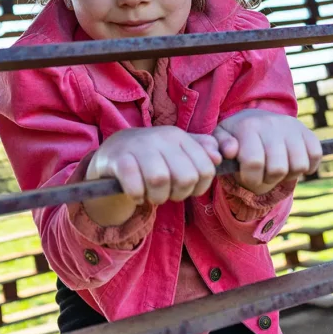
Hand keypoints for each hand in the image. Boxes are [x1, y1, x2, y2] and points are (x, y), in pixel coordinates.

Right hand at [86, 126, 221, 205]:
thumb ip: (202, 151)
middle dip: (178, 194)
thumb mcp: (178, 150)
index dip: (199, 187)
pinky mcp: (118, 160)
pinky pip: (134, 186)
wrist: (113, 152)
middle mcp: (161, 138)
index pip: (206, 169)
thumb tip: (219, 157)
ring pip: (160, 181)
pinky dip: (137, 196)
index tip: (186, 189)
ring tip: (151, 194)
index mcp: (179, 136)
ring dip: (157, 197)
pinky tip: (136, 194)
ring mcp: (138, 147)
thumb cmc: (153, 155)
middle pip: (185, 177)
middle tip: (167, 193)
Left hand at [213, 109, 321, 196]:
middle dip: (268, 179)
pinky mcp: (307, 131)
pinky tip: (293, 163)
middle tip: (263, 173)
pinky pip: (316, 155)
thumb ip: (219, 147)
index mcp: (247, 126)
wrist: (255, 119)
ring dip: (288, 174)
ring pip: (299, 165)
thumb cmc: (236, 137)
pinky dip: (308, 166)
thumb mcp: (221, 141)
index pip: (254, 163)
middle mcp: (271, 123)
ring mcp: (291, 126)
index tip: (248, 176)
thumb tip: (230, 150)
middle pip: (278, 168)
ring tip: (277, 167)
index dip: (251, 178)